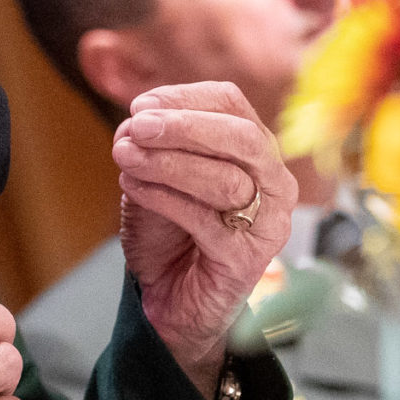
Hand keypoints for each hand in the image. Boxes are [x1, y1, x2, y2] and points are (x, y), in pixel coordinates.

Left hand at [112, 82, 297, 392]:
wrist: (172, 301)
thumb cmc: (170, 234)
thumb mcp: (158, 178)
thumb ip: (154, 147)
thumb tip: (135, 121)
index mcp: (257, 152)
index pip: (232, 104)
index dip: (184, 98)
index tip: (140, 106)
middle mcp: (275, 184)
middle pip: (242, 137)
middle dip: (185, 126)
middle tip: (136, 126)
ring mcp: (268, 224)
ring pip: (227, 180)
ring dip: (168, 164)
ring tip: (125, 157)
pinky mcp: (247, 260)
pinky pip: (207, 221)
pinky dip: (165, 198)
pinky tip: (133, 189)